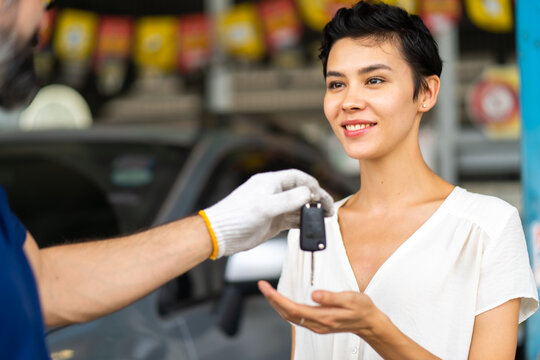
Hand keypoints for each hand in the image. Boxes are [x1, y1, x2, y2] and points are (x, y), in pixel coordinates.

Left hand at [202, 169, 333, 258]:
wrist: (220, 234)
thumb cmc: (236, 216)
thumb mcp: (265, 206)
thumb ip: (288, 200)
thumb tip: (308, 194)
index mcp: (270, 183)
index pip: (297, 177)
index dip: (312, 184)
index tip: (322, 195)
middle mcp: (272, 193)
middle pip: (300, 191)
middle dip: (315, 199)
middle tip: (329, 209)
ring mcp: (273, 208)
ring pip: (297, 207)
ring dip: (311, 212)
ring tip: (324, 219)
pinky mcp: (272, 222)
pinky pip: (292, 220)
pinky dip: (302, 222)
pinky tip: (311, 227)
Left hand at [258, 280, 378, 335]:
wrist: (369, 323)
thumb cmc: (361, 309)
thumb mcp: (350, 299)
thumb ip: (331, 297)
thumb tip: (314, 294)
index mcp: (323, 317)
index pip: (292, 308)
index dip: (276, 298)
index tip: (266, 288)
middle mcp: (317, 323)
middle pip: (287, 313)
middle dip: (272, 300)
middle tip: (262, 286)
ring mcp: (316, 325)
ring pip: (290, 316)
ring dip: (277, 304)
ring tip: (268, 292)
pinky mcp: (317, 323)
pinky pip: (296, 317)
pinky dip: (285, 308)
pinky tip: (283, 301)